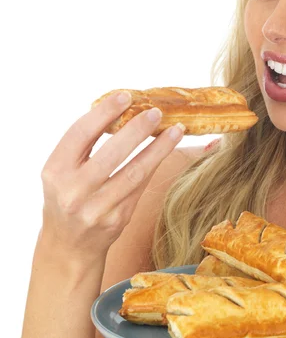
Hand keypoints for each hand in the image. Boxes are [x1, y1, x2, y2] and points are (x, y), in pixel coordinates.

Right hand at [39, 90, 184, 260]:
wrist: (69, 244)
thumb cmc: (70, 195)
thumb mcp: (65, 170)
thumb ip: (86, 145)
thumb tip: (123, 108)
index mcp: (55, 171)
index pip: (80, 134)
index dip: (104, 112)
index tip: (125, 96)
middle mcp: (73, 191)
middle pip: (111, 154)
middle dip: (137, 130)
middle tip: (156, 112)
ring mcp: (96, 208)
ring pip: (134, 172)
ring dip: (159, 148)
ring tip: (176, 130)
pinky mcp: (117, 220)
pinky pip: (142, 186)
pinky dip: (156, 165)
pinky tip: (168, 149)